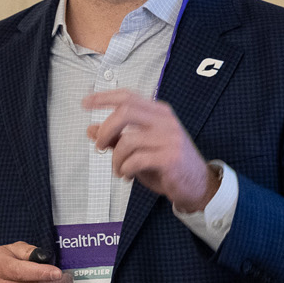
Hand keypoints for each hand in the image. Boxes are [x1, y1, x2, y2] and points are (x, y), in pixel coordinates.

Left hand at [82, 89, 218, 211]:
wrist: (197, 185)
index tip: (86, 102)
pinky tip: (127, 174)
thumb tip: (91, 130)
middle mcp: (165, 122)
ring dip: (115, 159)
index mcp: (159, 113)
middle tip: (99, 145)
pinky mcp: (170, 158)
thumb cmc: (168, 166)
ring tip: (119, 169)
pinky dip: (125, 169)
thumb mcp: (139, 149)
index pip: (128, 97)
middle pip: (125, 112)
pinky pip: (135, 160)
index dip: (104, 97)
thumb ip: (117, 138)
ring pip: (127, 141)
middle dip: (106, 130)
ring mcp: (169, 138)